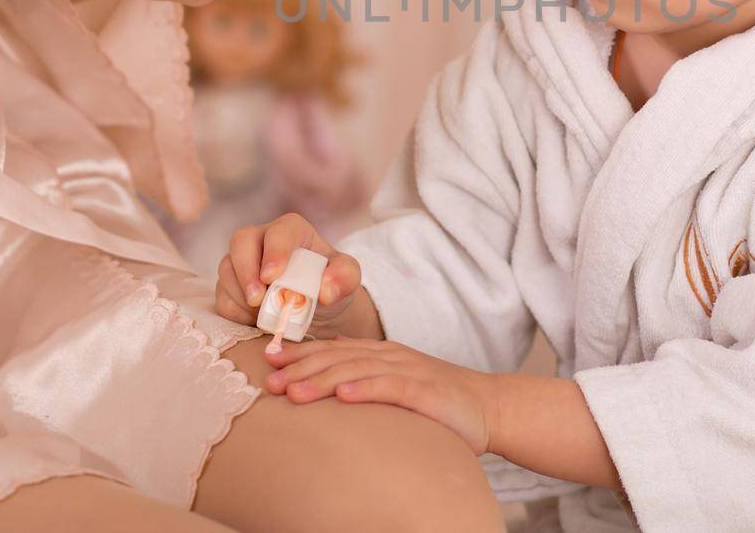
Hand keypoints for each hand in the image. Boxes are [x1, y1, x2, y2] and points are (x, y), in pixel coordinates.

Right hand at [214, 212, 368, 338]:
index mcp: (291, 230)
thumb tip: (325, 290)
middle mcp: (261, 240)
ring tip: (262, 315)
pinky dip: (234, 312)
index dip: (274, 252)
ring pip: (227, 270)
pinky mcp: (230, 286)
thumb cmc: (329, 284)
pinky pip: (222, 297)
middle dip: (246, 272)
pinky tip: (253, 321)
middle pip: (241, 242)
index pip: (278, 232)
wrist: (315, 308)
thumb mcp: (347, 279)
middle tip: (258, 300)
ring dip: (241, 295)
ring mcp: (241, 262)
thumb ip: (343, 278)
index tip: (273, 277)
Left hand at [262, 338, 498, 455]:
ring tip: (294, 393)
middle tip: (270, 382)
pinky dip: (365, 390)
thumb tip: (328, 365)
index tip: (268, 359)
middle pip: (338, 357)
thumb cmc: (436, 399)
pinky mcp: (425, 391)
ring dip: (322, 381)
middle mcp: (390, 356)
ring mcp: (408, 370)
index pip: (333, 349)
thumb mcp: (396, 381)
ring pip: (358, 370)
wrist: (485, 406)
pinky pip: (391, 387)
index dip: (300, 353)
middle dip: (301, 368)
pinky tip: (343, 396)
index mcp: (381, 354)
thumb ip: (365, 373)